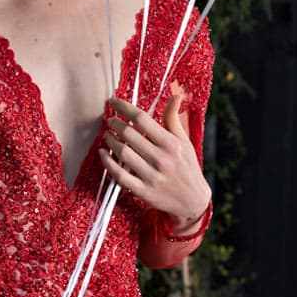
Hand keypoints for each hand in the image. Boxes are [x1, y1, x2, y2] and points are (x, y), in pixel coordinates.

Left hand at [99, 86, 210, 228]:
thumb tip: (175, 95)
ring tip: (107, 135)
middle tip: (110, 120)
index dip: (124, 107)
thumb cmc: (187, 167)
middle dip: (115, 123)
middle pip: (130, 134)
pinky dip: (108, 162)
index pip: (142, 119)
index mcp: (171, 144)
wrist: (193, 201)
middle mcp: (161, 159)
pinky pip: (120, 175)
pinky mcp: (143, 191)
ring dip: (110, 141)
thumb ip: (173, 119)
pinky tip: (103, 153)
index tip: (114, 101)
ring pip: (123, 153)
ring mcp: (152, 176)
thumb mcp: (184, 141)